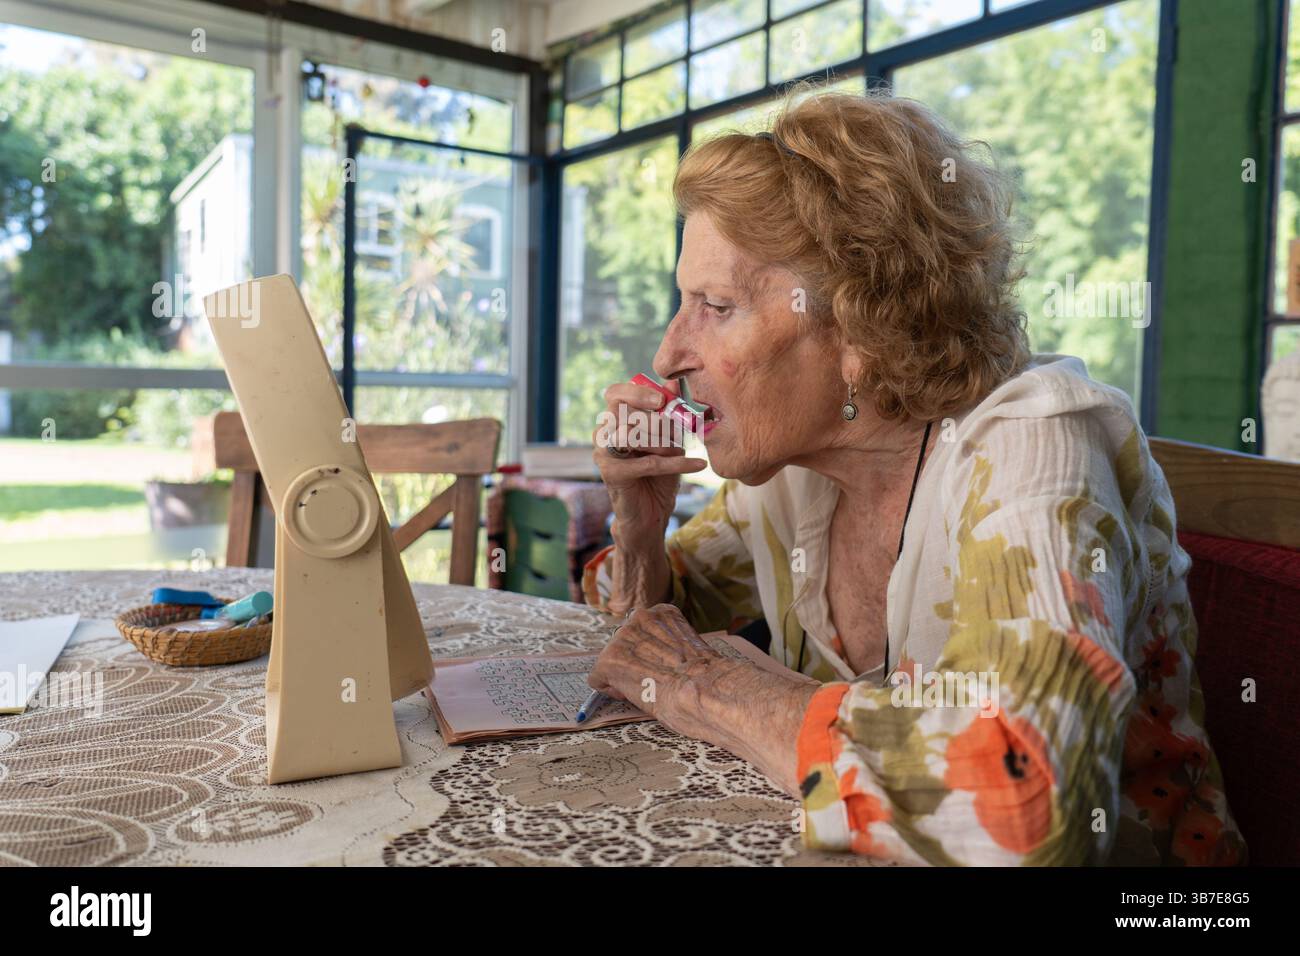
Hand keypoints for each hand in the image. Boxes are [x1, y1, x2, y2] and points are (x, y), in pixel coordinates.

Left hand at [588, 605, 820, 796]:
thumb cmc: (714, 679)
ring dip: (621, 677)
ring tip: (643, 691)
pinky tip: (625, 695)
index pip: (642, 629)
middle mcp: (640, 617)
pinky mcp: (611, 661)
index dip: (646, 653)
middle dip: (632, 664)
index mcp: (664, 613)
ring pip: (612, 660)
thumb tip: (677, 664)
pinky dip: (607, 689)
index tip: (655, 668)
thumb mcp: (697, 652)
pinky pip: (598, 677)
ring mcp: (623, 638)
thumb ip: (679, 648)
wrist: (708, 691)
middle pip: (624, 644)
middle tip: (649, 683)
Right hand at [591, 379, 706, 539]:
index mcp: (615, 420)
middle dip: (656, 420)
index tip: (661, 398)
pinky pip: (647, 462)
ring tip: (680, 450)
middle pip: (621, 410)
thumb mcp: (669, 439)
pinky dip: (676, 463)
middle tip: (678, 432)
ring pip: (631, 434)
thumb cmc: (658, 474)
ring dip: (662, 441)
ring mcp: (603, 454)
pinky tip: (698, 464)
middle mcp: (603, 434)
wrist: (651, 513)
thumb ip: (668, 412)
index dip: (637, 391)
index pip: (615, 393)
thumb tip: (672, 381)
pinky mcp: (612, 474)